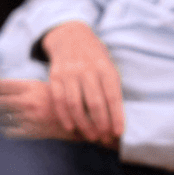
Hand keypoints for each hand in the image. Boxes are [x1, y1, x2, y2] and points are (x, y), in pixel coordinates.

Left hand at [0, 79, 76, 139]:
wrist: (82, 116)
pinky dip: (3, 129)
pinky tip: (5, 126)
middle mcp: (27, 102)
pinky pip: (8, 132)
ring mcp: (29, 118)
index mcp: (29, 86)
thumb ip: (20, 90)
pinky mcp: (32, 132)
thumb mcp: (41, 87)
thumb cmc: (60, 98)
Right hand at [40, 22, 124, 142]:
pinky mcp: (55, 76)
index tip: (118, 132)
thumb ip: (112, 87)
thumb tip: (117, 116)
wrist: (71, 36)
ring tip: (90, 136)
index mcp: (105, 67)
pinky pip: (59, 100)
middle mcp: (87, 70)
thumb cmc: (95, 56)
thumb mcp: (108, 65)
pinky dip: (65, 116)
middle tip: (103, 138)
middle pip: (94, 103)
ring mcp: (70, 73)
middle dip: (100, 124)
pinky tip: (71, 128)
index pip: (113, 96)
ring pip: (75, 104)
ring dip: (83, 124)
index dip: (116, 116)